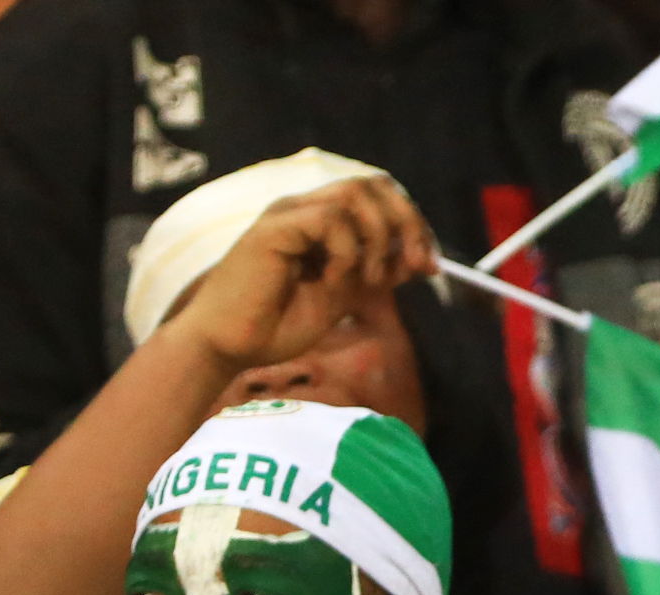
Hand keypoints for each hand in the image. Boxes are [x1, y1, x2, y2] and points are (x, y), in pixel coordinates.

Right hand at [166, 175, 438, 378]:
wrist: (230, 345)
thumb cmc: (276, 326)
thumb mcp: (343, 296)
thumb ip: (375, 273)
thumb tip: (416, 258)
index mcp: (321, 222)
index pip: (379, 196)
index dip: (413, 224)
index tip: (430, 266)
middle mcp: (305, 209)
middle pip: (373, 183)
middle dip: (408, 222)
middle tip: (417, 265)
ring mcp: (289, 214)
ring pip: (356, 193)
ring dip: (378, 238)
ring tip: (368, 279)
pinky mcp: (274, 228)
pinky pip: (330, 219)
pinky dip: (347, 252)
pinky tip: (333, 280)